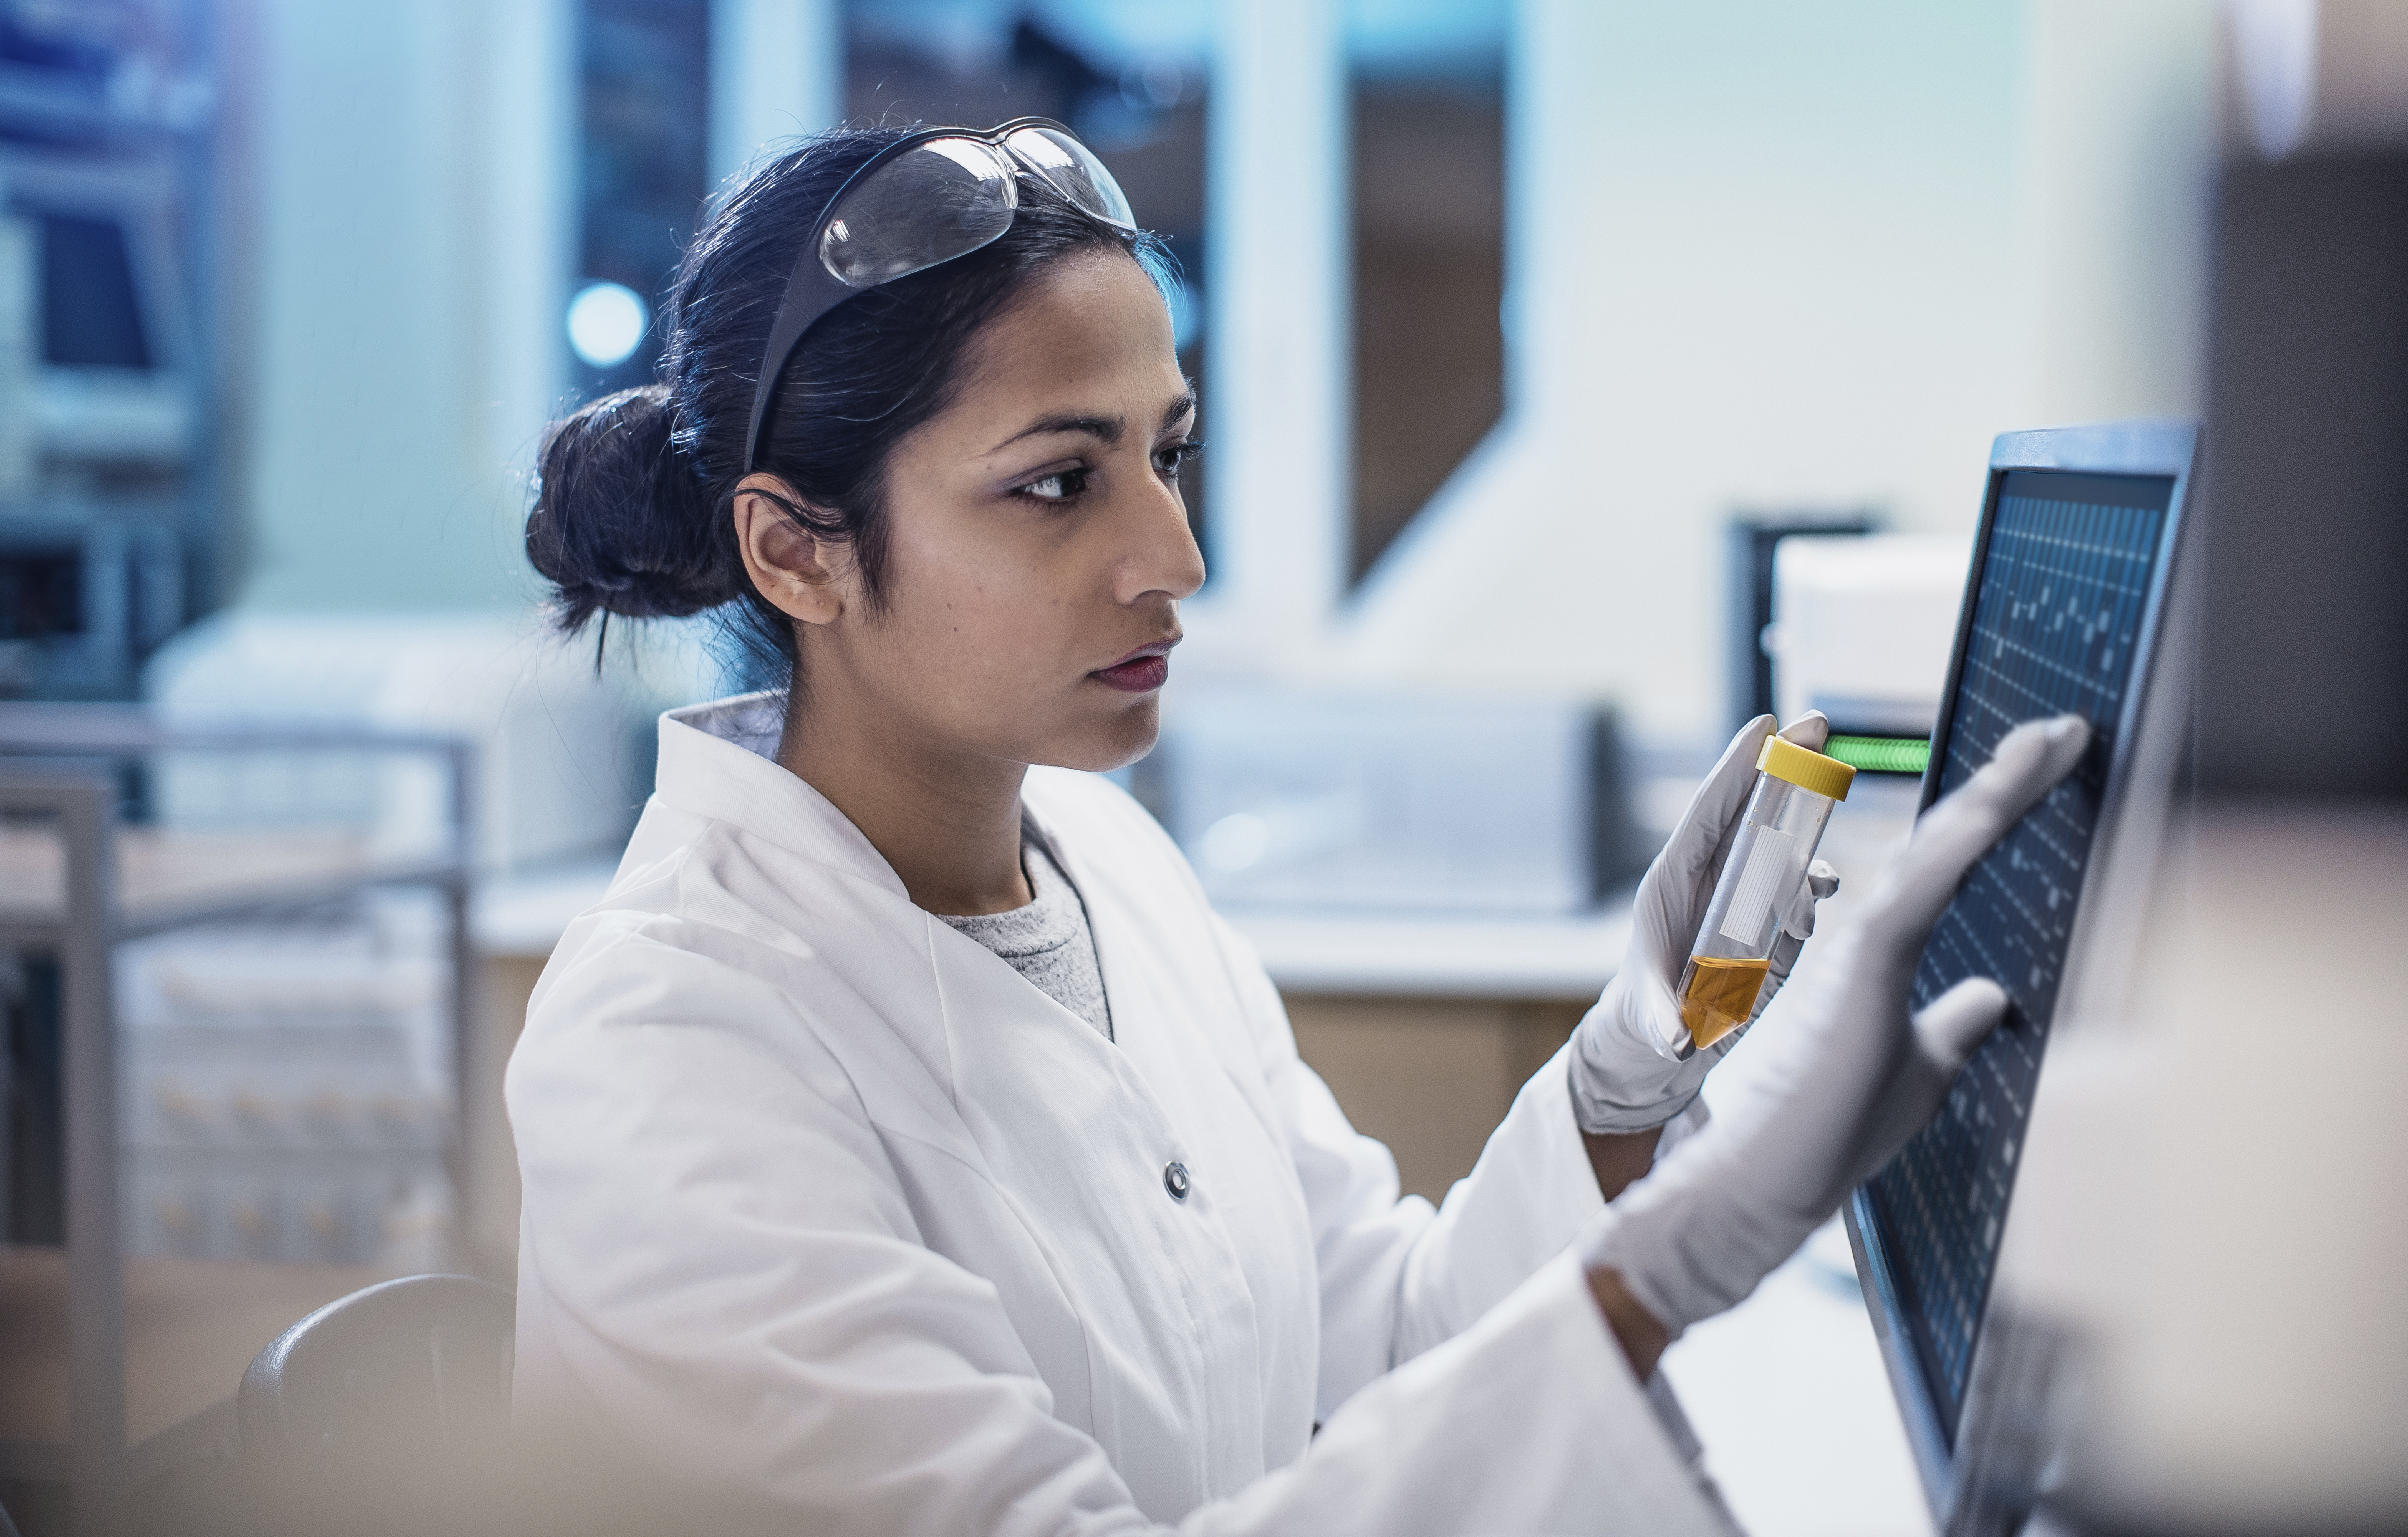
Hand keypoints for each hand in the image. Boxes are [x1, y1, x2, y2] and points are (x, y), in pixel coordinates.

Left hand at [1568, 712, 1840, 1134]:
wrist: (1662, 1041)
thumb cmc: (1646, 1018)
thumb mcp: (1649, 1019)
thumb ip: (1664, 1024)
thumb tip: (1680, 1042)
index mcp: (1672, 881)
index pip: (1707, 811)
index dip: (1735, 766)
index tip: (1765, 724)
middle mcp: (1711, 878)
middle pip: (1750, 809)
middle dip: (1784, 765)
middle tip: (1818, 721)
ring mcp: (1743, 896)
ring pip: (1782, 847)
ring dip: (1808, 840)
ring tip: (1821, 875)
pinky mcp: (1770, 921)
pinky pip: (1799, 890)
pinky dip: (1816, 888)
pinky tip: (1827, 894)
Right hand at [1583, 714, 2090, 1337]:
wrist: (1771, 1174)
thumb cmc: (1831, 1130)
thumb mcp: (1920, 1070)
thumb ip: (1952, 1027)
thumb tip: (1993, 997)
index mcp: (1886, 952)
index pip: (1951, 867)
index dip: (1999, 815)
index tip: (2049, 768)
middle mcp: (1873, 932)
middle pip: (1950, 840)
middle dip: (2011, 782)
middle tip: (2064, 731)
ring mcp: (1864, 942)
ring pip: (1940, 848)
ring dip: (2000, 792)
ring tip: (2049, 741)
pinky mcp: (1862, 960)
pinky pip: (1921, 886)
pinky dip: (1962, 841)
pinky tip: (2000, 802)